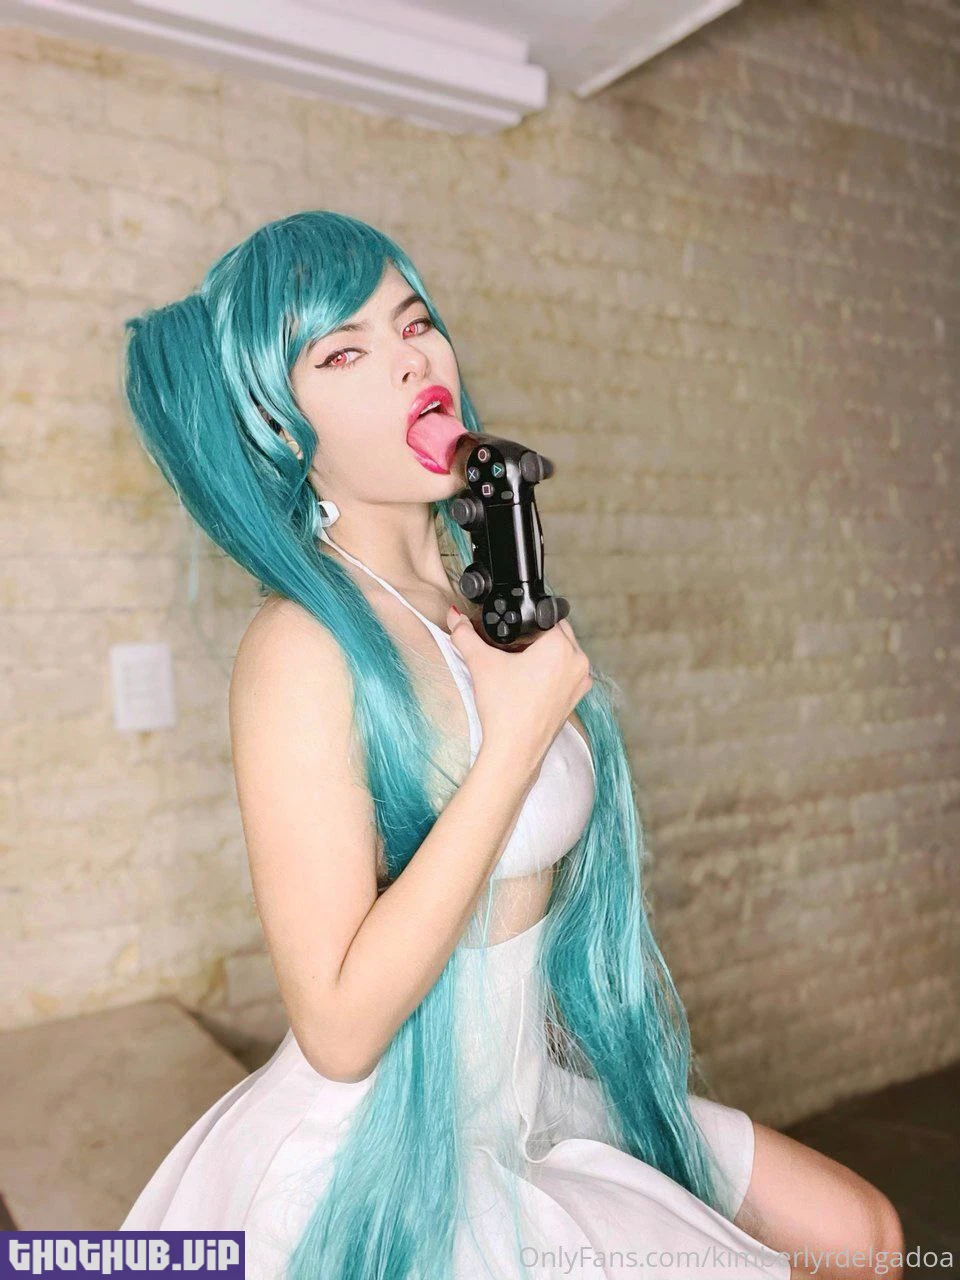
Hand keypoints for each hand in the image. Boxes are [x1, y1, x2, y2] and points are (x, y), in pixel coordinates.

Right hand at [445, 606, 591, 776]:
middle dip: (537, 636)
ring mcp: (580, 681)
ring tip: (521, 664)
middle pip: (558, 633)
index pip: (547, 617)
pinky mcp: (576, 698)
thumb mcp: (481, 663)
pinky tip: (530, 681)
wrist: (514, 749)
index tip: (513, 631)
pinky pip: (567, 673)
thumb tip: (454, 617)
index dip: (527, 620)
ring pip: (565, 653)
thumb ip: (465, 636)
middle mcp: (578, 661)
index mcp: (561, 645)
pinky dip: (553, 672)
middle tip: (514, 647)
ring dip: (548, 653)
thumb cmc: (504, 708)